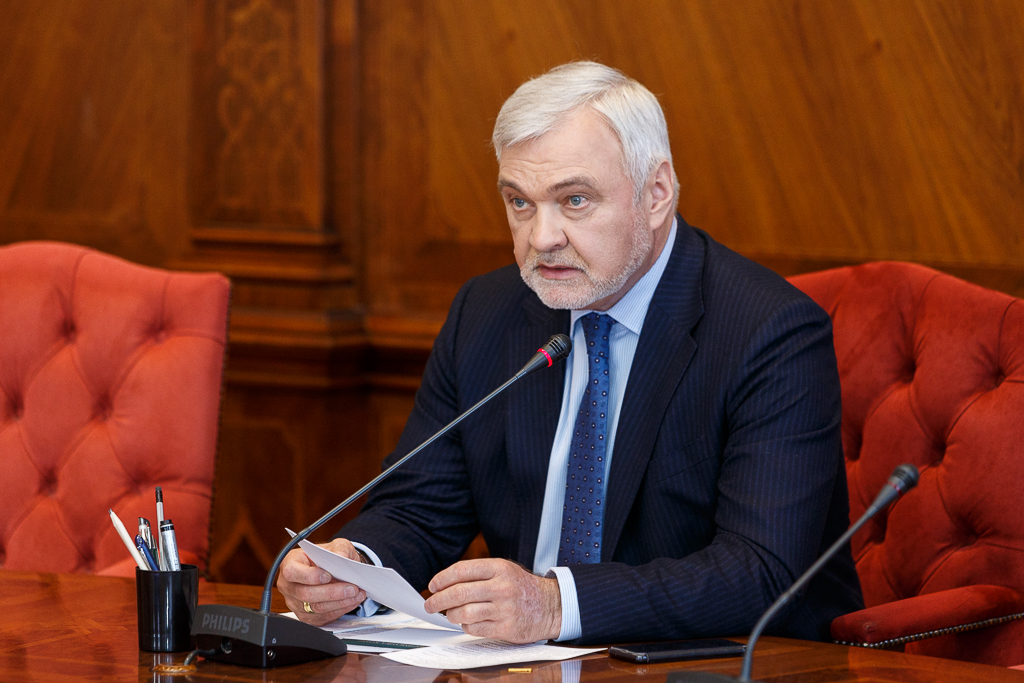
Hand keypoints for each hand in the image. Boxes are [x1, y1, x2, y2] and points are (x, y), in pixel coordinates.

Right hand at [276, 538, 367, 625]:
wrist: (334, 569)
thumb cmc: (330, 556)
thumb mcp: (337, 545)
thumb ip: (340, 549)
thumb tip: (341, 558)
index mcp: (290, 563)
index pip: (292, 571)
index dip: (309, 576)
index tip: (328, 575)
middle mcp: (289, 585)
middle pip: (305, 593)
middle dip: (331, 592)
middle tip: (351, 588)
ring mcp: (296, 603)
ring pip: (316, 608)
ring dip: (340, 602)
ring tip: (357, 594)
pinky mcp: (306, 616)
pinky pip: (323, 617)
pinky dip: (340, 609)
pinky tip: (352, 601)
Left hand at [423, 558, 560, 642]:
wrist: (550, 605)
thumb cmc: (522, 588)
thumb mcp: (504, 570)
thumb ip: (478, 574)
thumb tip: (445, 584)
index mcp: (499, 568)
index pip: (462, 570)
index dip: (442, 578)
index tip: (433, 586)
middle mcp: (502, 587)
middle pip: (459, 593)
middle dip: (438, 600)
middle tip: (430, 605)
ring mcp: (505, 608)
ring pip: (464, 613)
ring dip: (451, 615)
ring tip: (451, 614)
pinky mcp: (507, 627)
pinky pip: (475, 628)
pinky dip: (466, 626)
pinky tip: (468, 622)